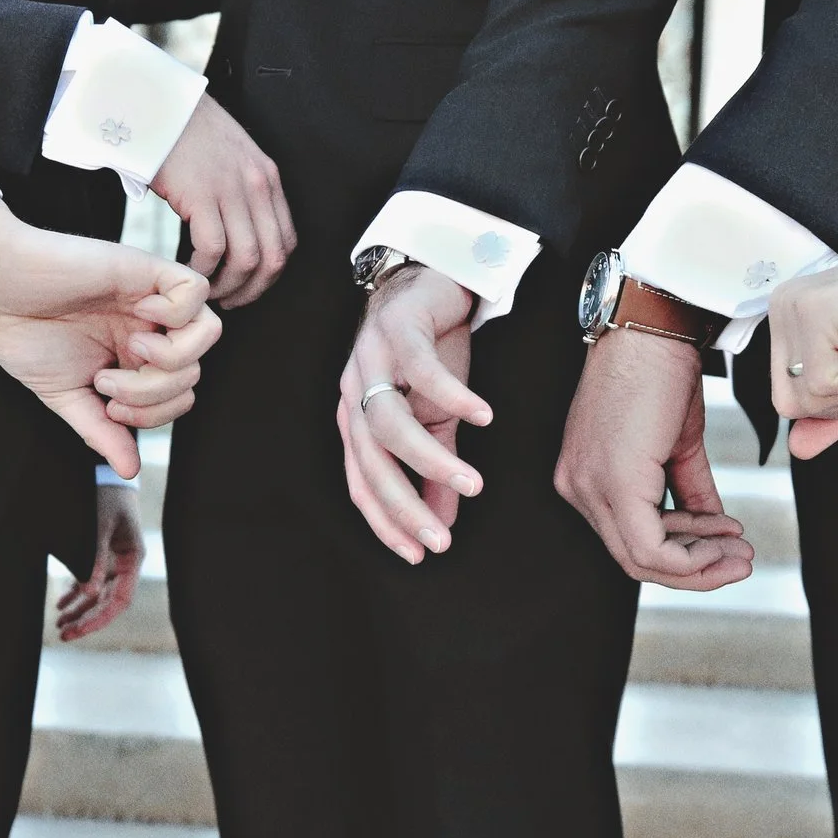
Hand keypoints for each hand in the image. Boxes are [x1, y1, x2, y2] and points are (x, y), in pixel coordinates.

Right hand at [0, 203, 222, 478]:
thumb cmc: (24, 334)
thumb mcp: (67, 396)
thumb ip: (101, 431)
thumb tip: (130, 472)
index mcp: (135, 358)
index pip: (180, 396)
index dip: (155, 414)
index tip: (109, 408)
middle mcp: (151, 329)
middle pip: (194, 372)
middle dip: (153, 392)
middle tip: (106, 381)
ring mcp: (153, 299)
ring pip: (209, 333)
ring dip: (171, 357)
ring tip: (130, 351)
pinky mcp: (148, 268)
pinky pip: (197, 290)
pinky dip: (176, 311)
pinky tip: (138, 311)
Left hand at [56, 482, 144, 639]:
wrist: (105, 474)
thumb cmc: (107, 497)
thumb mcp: (99, 526)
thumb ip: (95, 558)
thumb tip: (88, 592)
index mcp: (132, 559)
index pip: (119, 600)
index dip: (100, 618)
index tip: (80, 629)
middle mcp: (124, 565)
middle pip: (106, 602)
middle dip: (86, 619)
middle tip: (64, 634)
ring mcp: (112, 562)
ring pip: (96, 595)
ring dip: (79, 610)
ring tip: (60, 625)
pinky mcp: (99, 556)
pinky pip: (88, 582)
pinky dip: (75, 594)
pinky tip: (61, 606)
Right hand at [154, 94, 296, 307]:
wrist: (155, 103)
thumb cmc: (184, 132)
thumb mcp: (229, 158)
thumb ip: (239, 191)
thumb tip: (235, 231)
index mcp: (266, 179)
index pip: (286, 240)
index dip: (269, 274)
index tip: (248, 286)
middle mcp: (257, 185)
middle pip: (272, 257)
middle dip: (252, 289)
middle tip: (229, 301)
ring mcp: (232, 190)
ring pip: (246, 258)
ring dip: (227, 285)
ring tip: (206, 291)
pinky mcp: (202, 195)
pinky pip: (213, 249)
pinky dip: (202, 269)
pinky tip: (188, 271)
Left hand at [336, 265, 490, 563]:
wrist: (435, 282)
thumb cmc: (431, 355)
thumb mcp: (436, 420)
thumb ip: (437, 469)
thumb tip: (444, 522)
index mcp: (356, 420)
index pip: (362, 483)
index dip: (386, 522)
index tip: (419, 555)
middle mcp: (353, 392)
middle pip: (371, 460)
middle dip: (404, 506)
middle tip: (441, 540)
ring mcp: (370, 358)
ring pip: (389, 422)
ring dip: (430, 460)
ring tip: (473, 484)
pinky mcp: (397, 328)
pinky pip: (421, 369)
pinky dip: (452, 396)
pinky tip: (483, 418)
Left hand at [554, 329, 752, 590]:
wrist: (656, 330)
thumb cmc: (660, 373)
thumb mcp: (677, 445)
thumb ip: (690, 493)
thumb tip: (713, 528)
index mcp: (584, 478)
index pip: (629, 540)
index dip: (682, 555)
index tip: (726, 547)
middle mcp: (577, 488)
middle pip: (634, 559)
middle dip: (694, 567)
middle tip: (740, 559)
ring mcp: (589, 488)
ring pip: (641, 560)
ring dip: (699, 563)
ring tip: (740, 550)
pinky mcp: (615, 484)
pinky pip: (649, 547)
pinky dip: (692, 553)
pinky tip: (727, 534)